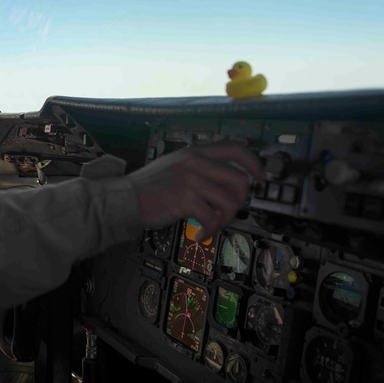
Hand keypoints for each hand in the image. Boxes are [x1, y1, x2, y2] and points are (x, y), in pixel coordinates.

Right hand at [126, 141, 263, 240]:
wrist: (125, 199)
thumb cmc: (149, 187)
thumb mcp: (175, 166)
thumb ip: (200, 168)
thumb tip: (228, 182)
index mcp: (195, 152)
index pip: (234, 148)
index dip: (253, 163)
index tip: (259, 177)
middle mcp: (195, 162)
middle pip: (239, 181)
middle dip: (239, 203)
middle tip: (226, 214)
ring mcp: (191, 179)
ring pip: (229, 202)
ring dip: (224, 220)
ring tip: (210, 226)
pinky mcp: (185, 198)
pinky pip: (212, 218)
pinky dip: (209, 231)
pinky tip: (198, 234)